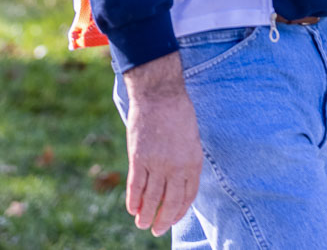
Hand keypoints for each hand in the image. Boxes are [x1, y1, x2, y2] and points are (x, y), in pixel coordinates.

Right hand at [123, 52, 202, 236]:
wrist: (160, 95)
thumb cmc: (178, 113)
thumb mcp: (192, 137)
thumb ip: (186, 160)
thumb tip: (179, 181)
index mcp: (193, 160)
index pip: (188, 195)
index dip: (180, 210)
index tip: (174, 218)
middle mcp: (177, 166)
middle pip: (170, 202)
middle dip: (163, 220)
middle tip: (157, 230)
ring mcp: (157, 164)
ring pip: (151, 199)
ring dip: (146, 215)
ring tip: (142, 224)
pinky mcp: (138, 159)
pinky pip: (136, 187)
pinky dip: (133, 201)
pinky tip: (132, 209)